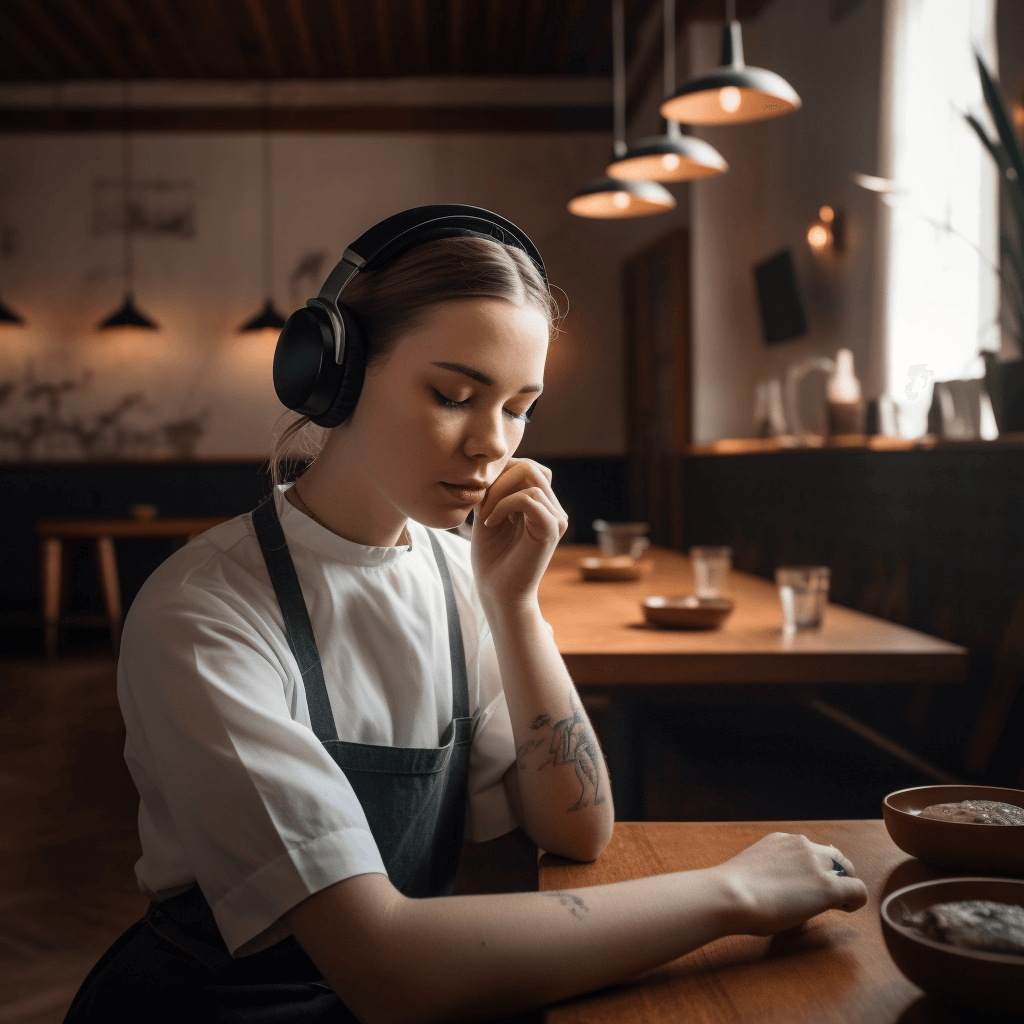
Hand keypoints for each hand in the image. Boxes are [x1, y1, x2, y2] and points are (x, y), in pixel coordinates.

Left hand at [471, 458, 567, 610]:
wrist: (497, 593)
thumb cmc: (491, 559)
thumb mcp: (488, 514)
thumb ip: (494, 490)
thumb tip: (492, 464)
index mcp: (540, 505)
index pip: (527, 467)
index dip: (501, 473)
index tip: (479, 498)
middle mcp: (553, 509)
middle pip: (530, 467)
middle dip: (499, 480)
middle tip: (480, 506)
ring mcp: (556, 518)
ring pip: (531, 477)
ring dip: (498, 493)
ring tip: (484, 516)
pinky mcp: (552, 529)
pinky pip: (529, 498)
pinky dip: (503, 505)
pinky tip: (489, 523)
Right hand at [714, 832, 868, 935]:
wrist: (732, 894)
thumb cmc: (734, 891)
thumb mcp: (756, 869)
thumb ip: (773, 870)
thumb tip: (779, 888)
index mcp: (783, 840)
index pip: (812, 849)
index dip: (816, 868)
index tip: (807, 885)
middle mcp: (803, 845)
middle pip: (835, 855)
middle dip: (836, 874)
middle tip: (824, 896)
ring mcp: (817, 864)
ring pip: (847, 869)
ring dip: (844, 884)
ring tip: (836, 904)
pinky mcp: (828, 887)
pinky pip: (857, 890)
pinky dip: (855, 900)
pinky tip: (843, 910)